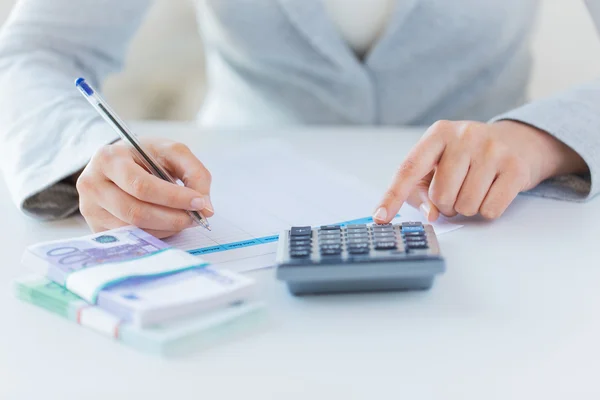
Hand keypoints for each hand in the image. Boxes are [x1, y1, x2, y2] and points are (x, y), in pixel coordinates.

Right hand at [77, 138, 213, 237]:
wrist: (118, 164)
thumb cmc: (145, 156)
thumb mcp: (172, 152)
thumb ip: (194, 173)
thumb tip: (206, 208)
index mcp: (108, 158)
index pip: (142, 185)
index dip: (173, 198)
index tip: (199, 203)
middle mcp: (92, 184)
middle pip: (136, 212)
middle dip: (173, 218)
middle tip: (197, 218)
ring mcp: (90, 209)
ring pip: (134, 229)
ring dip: (167, 228)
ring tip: (184, 219)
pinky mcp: (96, 228)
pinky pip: (130, 238)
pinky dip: (156, 234)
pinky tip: (167, 224)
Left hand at [373, 120, 587, 222]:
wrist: (516, 142)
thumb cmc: (466, 158)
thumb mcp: (438, 164)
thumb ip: (422, 191)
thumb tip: (431, 214)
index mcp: (438, 133)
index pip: (409, 169)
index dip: (393, 196)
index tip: (380, 217)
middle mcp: (464, 136)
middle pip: (441, 195)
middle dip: (446, 204)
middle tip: (456, 191)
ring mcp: (492, 150)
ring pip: (466, 205)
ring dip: (467, 208)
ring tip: (474, 190)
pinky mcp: (515, 167)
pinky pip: (491, 209)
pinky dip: (488, 210)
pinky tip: (492, 191)